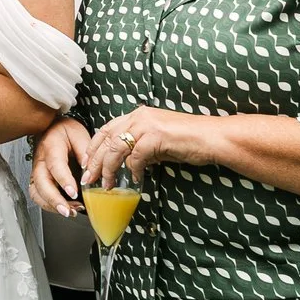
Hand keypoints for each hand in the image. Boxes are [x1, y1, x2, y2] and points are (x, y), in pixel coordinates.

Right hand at [28, 118, 91, 216]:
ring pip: (37, 192)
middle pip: (41, 183)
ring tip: (69, 212)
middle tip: (68, 210)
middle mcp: (40, 160)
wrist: (52, 128)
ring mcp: (37, 171)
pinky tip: (65, 208)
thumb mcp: (80, 134)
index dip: (64, 180)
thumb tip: (90, 171)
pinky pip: (39, 195)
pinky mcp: (38, 179)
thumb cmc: (66, 131)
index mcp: (51, 146)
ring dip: (51, 205)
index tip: (74, 192)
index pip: (55, 165)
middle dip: (54, 200)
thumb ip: (86, 153)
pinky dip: (50, 205)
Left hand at [81, 108, 215, 189]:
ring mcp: (147, 125)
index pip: (106, 129)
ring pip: (115, 149)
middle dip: (94, 161)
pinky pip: (135, 157)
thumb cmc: (189, 140)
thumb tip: (126, 163)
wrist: (212, 137)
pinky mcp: (156, 136)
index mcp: (138, 115)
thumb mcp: (158, 142)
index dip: (93, 147)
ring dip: (108, 169)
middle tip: (88, 178)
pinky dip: (133, 170)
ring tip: (107, 185)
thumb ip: (140, 148)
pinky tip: (135, 179)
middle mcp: (139, 116)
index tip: (86, 162)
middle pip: (105, 139)